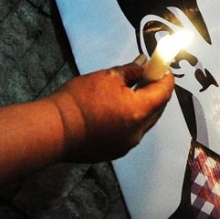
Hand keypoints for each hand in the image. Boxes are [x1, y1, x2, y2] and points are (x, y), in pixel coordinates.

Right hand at [48, 62, 173, 163]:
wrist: (54, 130)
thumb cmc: (79, 100)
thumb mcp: (107, 77)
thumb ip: (131, 71)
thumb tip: (143, 66)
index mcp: (139, 111)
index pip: (164, 92)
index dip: (165, 77)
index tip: (162, 68)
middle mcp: (138, 131)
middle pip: (157, 109)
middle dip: (156, 92)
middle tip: (147, 78)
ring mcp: (126, 144)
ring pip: (144, 123)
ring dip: (143, 108)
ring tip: (130, 94)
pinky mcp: (114, 152)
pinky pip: (131, 133)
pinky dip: (130, 121)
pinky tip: (117, 111)